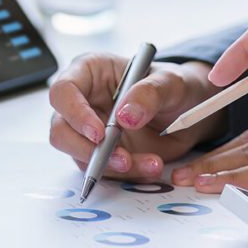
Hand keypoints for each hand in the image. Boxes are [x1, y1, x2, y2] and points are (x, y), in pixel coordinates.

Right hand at [48, 54, 224, 179]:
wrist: (187, 111)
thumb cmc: (173, 86)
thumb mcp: (170, 82)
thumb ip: (149, 93)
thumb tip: (125, 117)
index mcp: (90, 72)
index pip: (63, 90)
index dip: (75, 113)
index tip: (99, 133)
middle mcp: (83, 101)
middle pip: (61, 130)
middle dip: (88, 150)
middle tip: (123, 158)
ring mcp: (89, 130)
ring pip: (81, 156)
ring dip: (113, 167)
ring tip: (150, 163)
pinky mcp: (101, 154)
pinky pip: (103, 170)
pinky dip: (127, 174)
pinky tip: (150, 167)